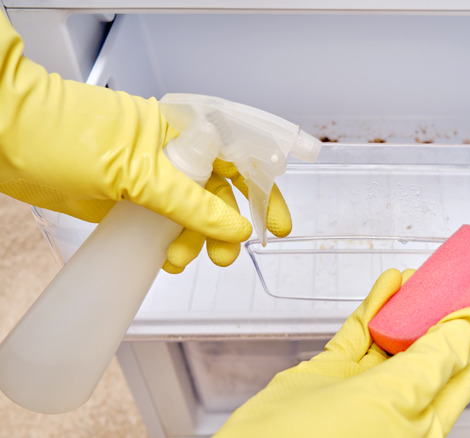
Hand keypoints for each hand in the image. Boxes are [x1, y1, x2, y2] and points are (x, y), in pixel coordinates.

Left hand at [0, 16, 288, 271]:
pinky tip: (167, 259)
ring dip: (196, 241)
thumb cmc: (62, 132)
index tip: (277, 224)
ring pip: (192, 215)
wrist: (3, 137)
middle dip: (230, 226)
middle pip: (221, 193)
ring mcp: (150, 179)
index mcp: (183, 132)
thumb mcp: (136, 171)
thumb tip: (235, 227)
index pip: (241, 157)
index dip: (264, 191)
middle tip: (229, 254)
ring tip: (183, 260)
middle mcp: (173, 154)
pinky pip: (162, 227)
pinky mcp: (128, 201)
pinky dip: (170, 245)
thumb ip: (189, 203)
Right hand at [214, 269, 469, 437]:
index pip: (466, 365)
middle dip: (448, 308)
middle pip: (433, 346)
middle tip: (462, 273)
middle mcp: (398, 403)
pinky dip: (374, 307)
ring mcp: (363, 388)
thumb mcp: (395, 399)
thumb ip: (437, 360)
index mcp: (425, 419)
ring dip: (411, 302)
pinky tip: (388, 285)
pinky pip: (359, 334)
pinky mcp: (332, 375)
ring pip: (396, 335)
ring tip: (426, 274)